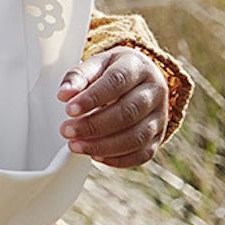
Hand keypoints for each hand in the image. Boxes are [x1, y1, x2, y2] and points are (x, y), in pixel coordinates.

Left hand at [57, 49, 169, 168]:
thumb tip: (64, 95)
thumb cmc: (114, 71)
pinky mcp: (159, 136)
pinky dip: (118, 159)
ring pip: (136, 137)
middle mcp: (154, 91)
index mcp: (137, 67)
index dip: (92, 98)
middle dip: (93, 126)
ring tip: (76, 145)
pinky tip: (95, 155)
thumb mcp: (96, 65)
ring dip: (103, 146)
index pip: (116, 82)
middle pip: (127, 112)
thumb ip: (78, 77)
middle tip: (67, 131)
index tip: (69, 110)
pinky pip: (142, 154)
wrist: (140, 78)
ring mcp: (160, 116)